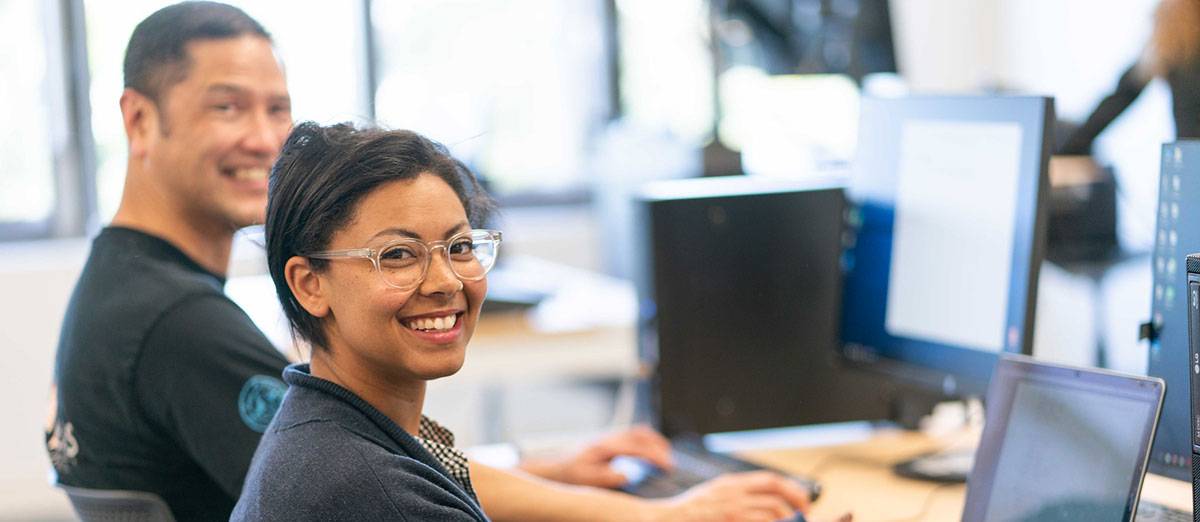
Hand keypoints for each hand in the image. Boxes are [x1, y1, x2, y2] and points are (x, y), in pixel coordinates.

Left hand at [518, 425, 673, 487]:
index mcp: (605, 446)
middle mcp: (609, 438)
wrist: (556, 468)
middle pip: (641, 434)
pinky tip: (651, 456)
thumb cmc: (570, 475)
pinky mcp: (611, 441)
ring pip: (639, 432)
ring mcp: (611, 437)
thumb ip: (605, 477)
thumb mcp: (585, 479)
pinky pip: (634, 436)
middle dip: (659, 447)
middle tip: (670, 465)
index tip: (668, 467)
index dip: (655, 455)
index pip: (636, 446)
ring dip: (655, 442)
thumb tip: (626, 476)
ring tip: (665, 459)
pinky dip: (647, 443)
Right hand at [649, 471, 829, 521]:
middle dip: (796, 504)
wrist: (665, 520)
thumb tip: (766, 505)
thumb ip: (737, 495)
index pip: (771, 480)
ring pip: (773, 512)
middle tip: (803, 516)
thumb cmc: (688, 514)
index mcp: (731, 483)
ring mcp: (732, 508)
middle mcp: (733, 492)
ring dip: (784, 520)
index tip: (802, 504)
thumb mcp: (713, 496)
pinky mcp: (730, 520)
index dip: (792, 490)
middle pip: (776, 492)